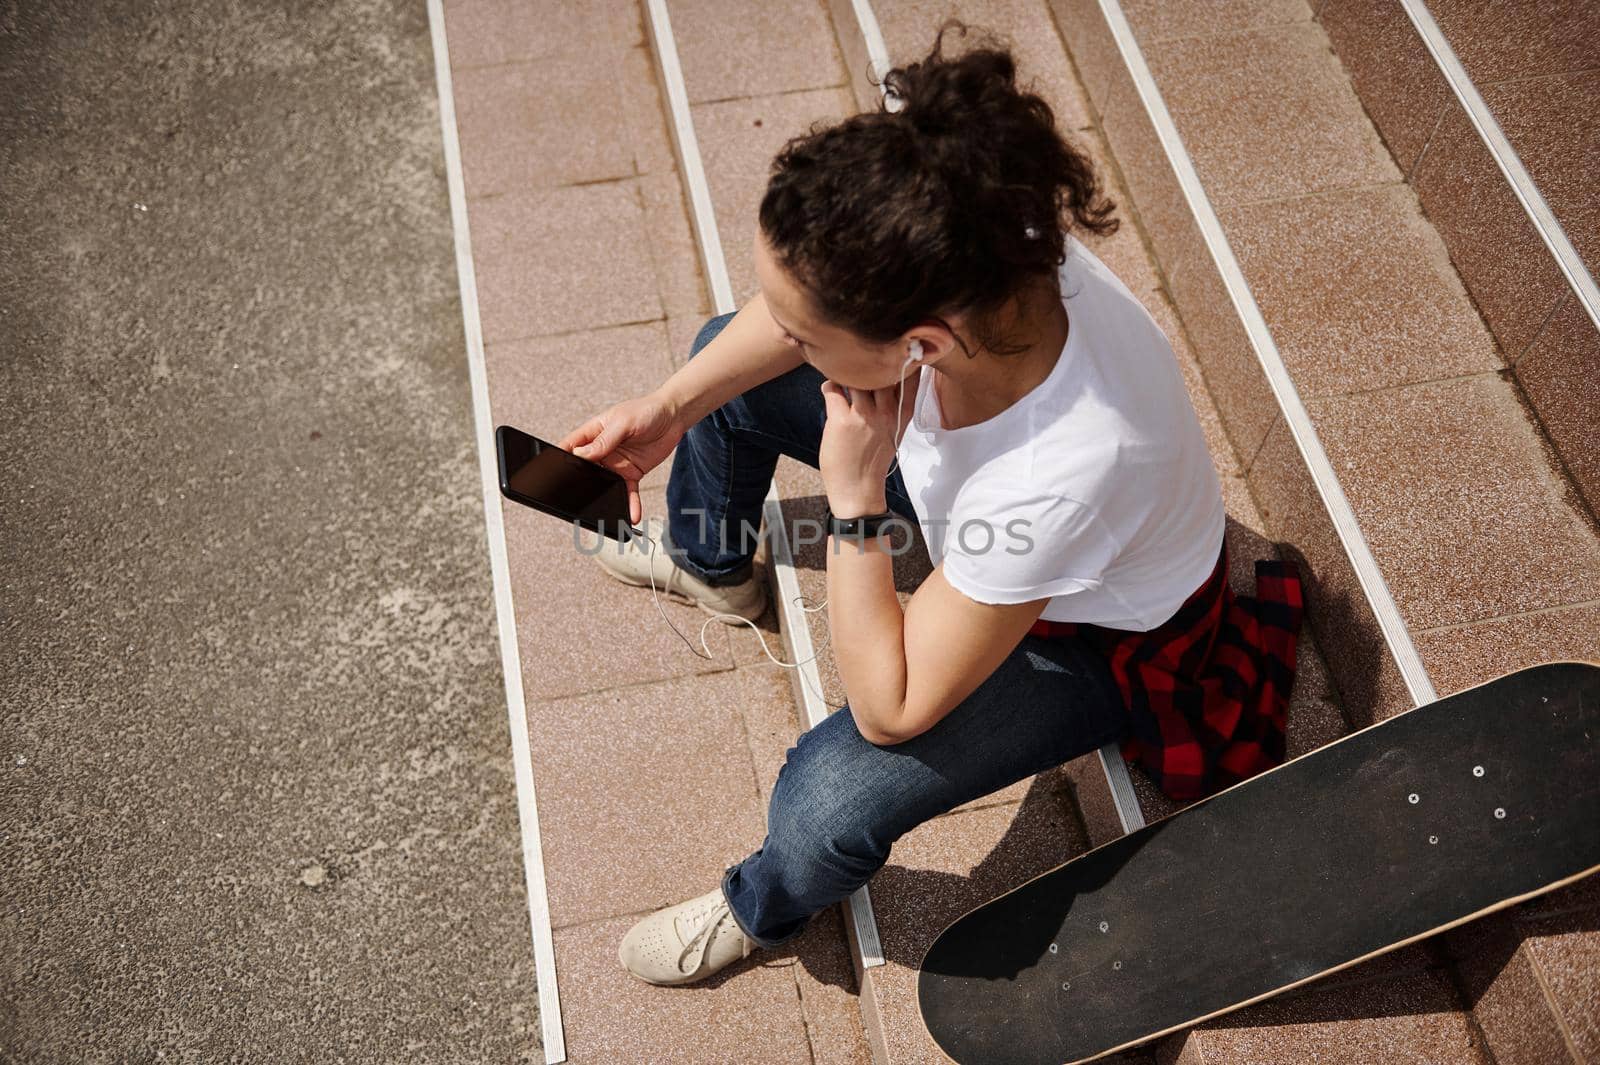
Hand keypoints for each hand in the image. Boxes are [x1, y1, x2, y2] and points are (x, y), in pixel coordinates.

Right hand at [557, 389, 685, 525]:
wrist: (674, 417)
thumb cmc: (645, 411)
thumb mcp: (624, 422)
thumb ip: (604, 440)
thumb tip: (580, 454)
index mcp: (592, 434)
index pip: (570, 447)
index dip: (559, 459)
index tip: (552, 473)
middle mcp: (601, 451)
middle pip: (584, 471)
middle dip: (579, 486)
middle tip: (577, 502)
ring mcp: (615, 464)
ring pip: (605, 486)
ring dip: (605, 500)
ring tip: (606, 516)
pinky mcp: (632, 473)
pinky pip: (627, 492)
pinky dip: (630, 504)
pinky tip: (632, 515)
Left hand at [818, 373, 916, 515]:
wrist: (858, 490)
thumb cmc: (874, 460)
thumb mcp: (894, 431)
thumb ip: (894, 405)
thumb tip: (882, 377)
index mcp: (903, 414)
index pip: (911, 376)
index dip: (901, 360)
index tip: (892, 352)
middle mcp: (886, 412)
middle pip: (882, 369)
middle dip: (870, 362)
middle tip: (858, 362)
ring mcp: (864, 415)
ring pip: (855, 375)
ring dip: (845, 373)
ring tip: (842, 378)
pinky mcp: (841, 420)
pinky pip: (833, 388)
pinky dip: (830, 386)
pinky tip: (832, 391)